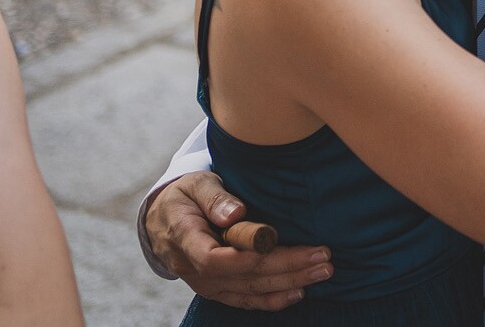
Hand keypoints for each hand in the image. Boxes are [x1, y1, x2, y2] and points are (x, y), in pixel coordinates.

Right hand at [145, 172, 332, 309]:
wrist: (162, 221)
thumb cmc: (183, 197)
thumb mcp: (195, 185)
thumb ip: (214, 198)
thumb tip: (235, 212)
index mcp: (185, 239)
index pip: (212, 259)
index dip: (244, 257)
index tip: (275, 245)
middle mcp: (194, 269)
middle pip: (242, 276)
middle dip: (285, 268)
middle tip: (322, 257)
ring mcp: (206, 284)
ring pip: (249, 290)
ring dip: (288, 283)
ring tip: (322, 271)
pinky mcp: (217, 289)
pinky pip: (245, 300)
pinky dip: (272, 299)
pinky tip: (298, 292)